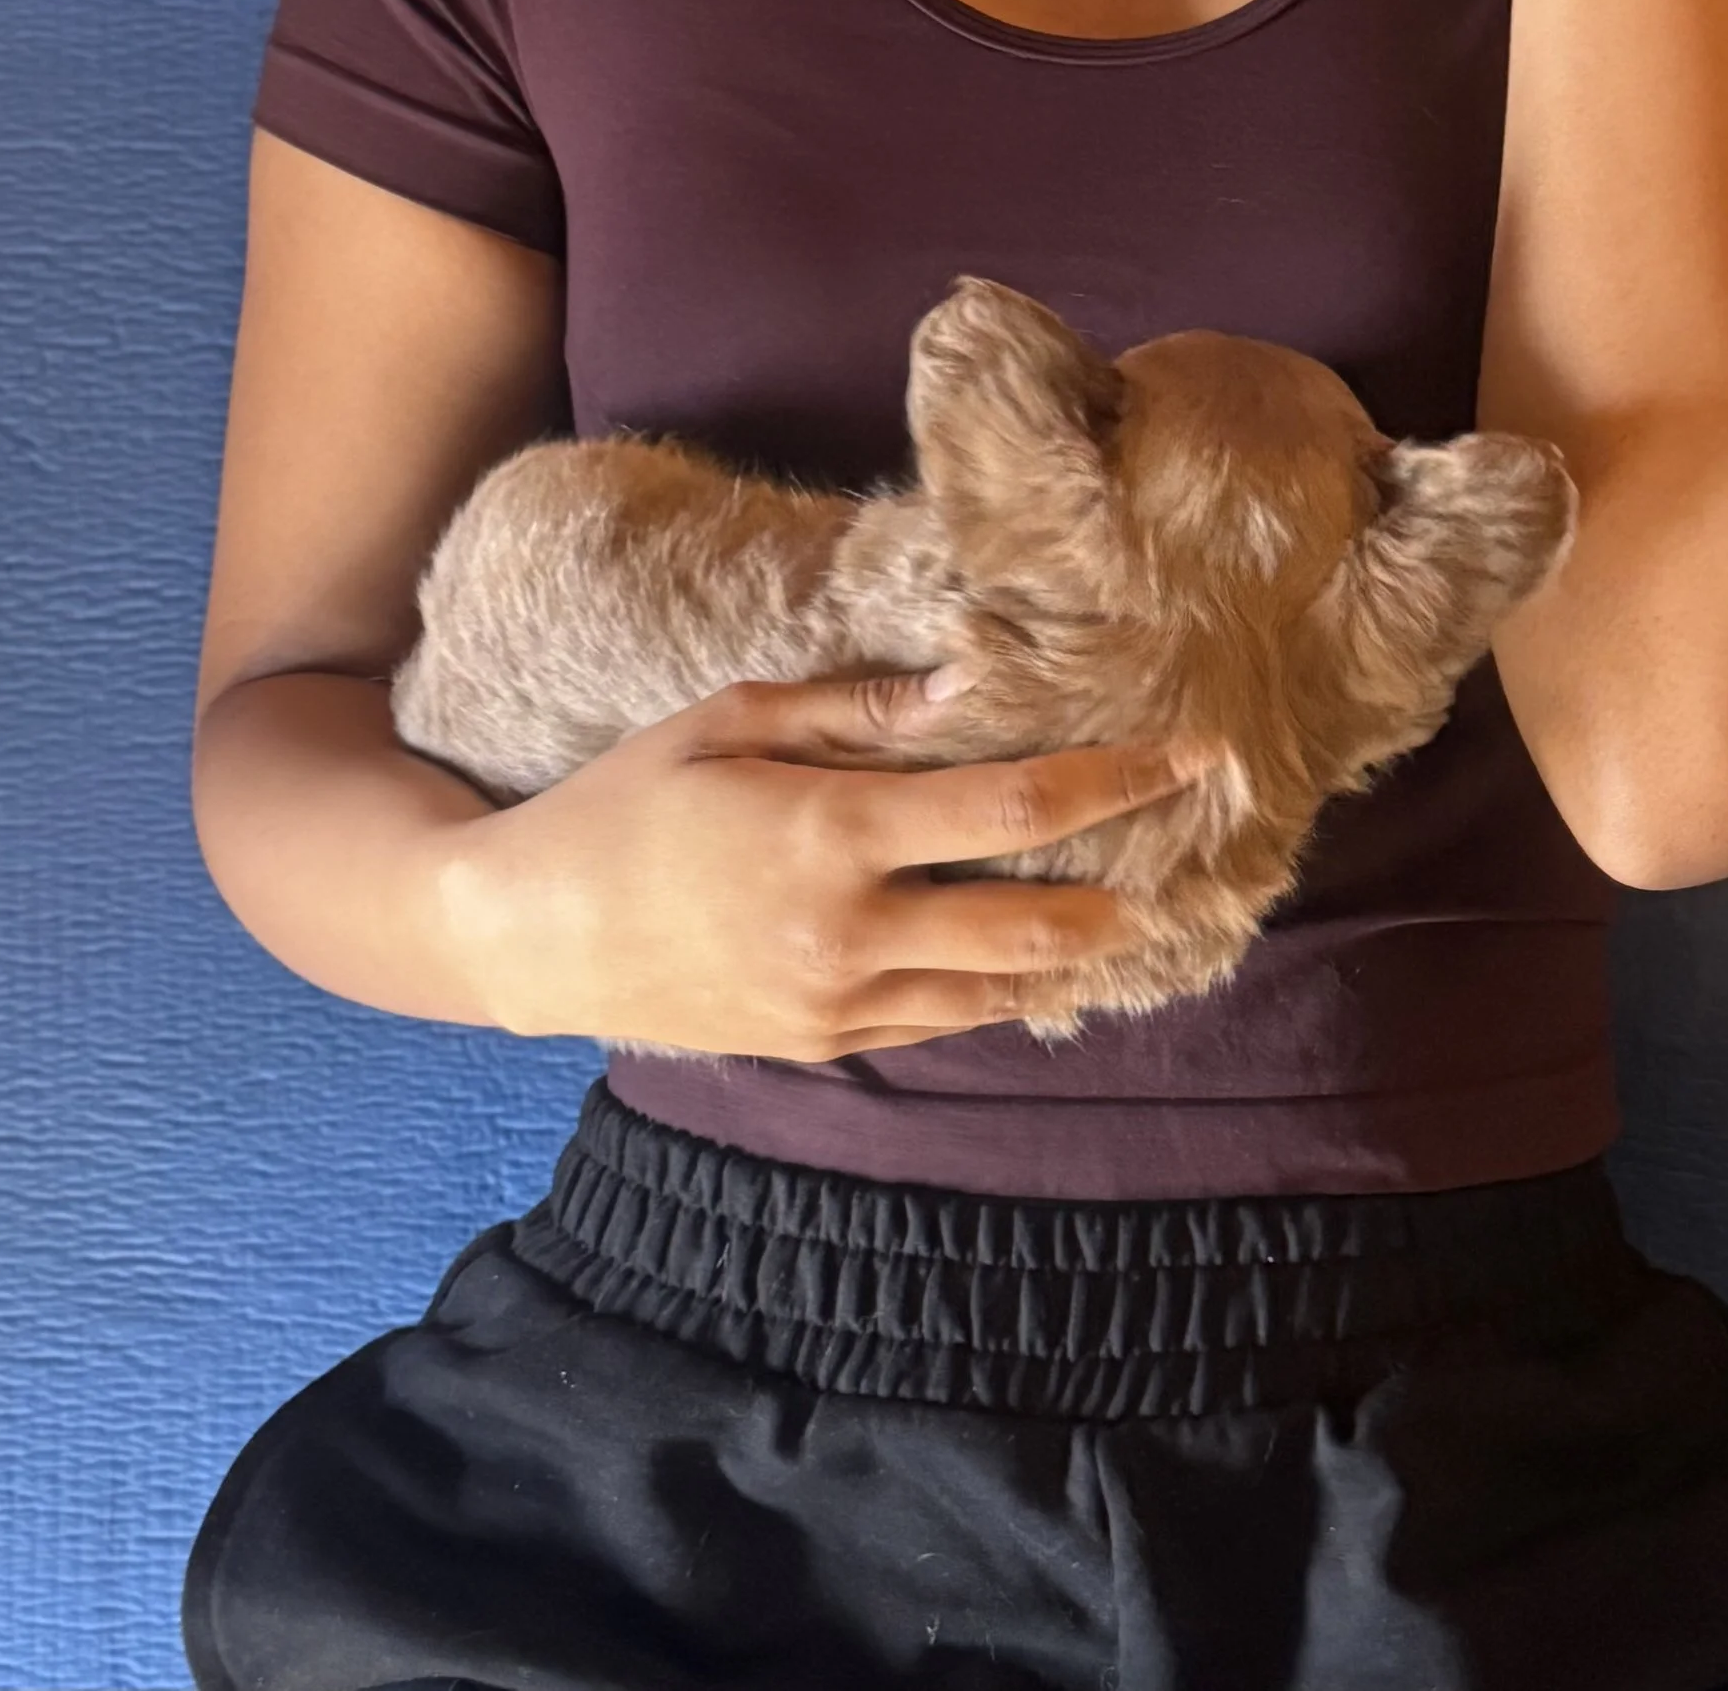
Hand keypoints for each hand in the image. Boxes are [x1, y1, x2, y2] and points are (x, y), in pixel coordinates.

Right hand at [435, 668, 1206, 1059]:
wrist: (530, 934)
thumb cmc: (625, 802)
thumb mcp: (726, 720)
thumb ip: (854, 708)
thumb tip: (968, 684)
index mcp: (832, 830)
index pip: (1017, 810)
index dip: (1120, 782)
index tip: (1196, 756)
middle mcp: (850, 928)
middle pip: (1034, 919)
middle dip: (1129, 886)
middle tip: (1198, 846)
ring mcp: (838, 1000)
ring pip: (1000, 989)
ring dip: (1083, 953)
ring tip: (1147, 910)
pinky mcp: (821, 1044)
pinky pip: (942, 1024)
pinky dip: (1006, 997)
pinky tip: (1047, 969)